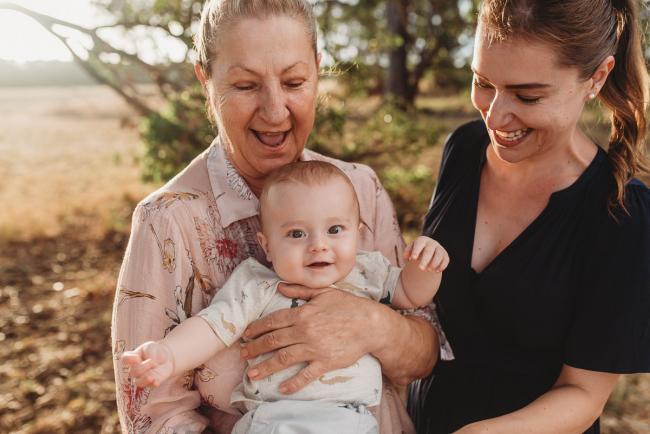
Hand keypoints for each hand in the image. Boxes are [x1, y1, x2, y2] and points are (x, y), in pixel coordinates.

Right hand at [120, 341, 174, 387]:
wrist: (165, 357)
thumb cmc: (154, 350)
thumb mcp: (151, 346)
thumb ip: (148, 352)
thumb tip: (151, 361)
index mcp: (132, 358)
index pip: (124, 359)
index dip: (129, 360)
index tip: (137, 357)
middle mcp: (134, 369)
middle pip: (132, 372)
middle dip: (143, 367)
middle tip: (152, 362)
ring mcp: (142, 377)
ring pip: (138, 382)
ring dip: (145, 378)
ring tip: (152, 376)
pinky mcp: (151, 382)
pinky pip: (150, 386)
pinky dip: (153, 384)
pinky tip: (156, 382)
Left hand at [240, 284, 387, 393]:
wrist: (370, 324)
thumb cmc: (348, 306)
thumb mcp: (323, 293)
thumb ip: (299, 291)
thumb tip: (280, 287)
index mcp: (302, 314)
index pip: (273, 322)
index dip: (257, 328)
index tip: (247, 334)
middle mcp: (304, 332)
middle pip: (273, 341)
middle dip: (255, 348)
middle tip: (242, 354)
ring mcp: (314, 348)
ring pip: (283, 359)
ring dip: (266, 367)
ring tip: (253, 374)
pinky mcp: (325, 363)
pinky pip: (306, 375)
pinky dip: (293, 383)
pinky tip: (282, 389)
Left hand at [403, 236, 448, 272]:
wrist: (427, 254)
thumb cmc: (416, 252)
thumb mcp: (410, 251)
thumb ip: (407, 253)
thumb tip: (406, 257)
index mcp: (422, 240)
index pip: (419, 244)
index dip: (416, 250)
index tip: (412, 258)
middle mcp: (432, 243)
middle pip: (429, 250)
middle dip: (425, 260)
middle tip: (420, 269)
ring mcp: (439, 249)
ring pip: (439, 255)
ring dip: (434, 263)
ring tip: (429, 270)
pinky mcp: (445, 255)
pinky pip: (445, 260)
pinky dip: (441, 266)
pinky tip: (436, 271)